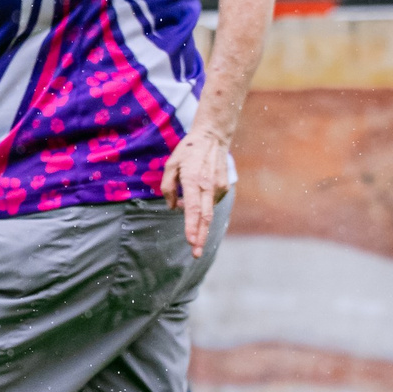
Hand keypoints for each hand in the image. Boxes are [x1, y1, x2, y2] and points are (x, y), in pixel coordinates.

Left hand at [159, 125, 233, 253]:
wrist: (212, 138)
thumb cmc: (187, 152)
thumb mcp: (170, 165)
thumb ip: (168, 187)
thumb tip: (173, 207)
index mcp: (192, 179)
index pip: (192, 208)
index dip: (191, 226)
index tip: (190, 241)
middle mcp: (207, 185)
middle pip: (205, 217)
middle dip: (200, 237)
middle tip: (196, 254)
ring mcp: (218, 186)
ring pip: (209, 212)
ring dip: (200, 224)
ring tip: (192, 229)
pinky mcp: (224, 187)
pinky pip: (211, 202)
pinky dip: (203, 207)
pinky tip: (196, 199)